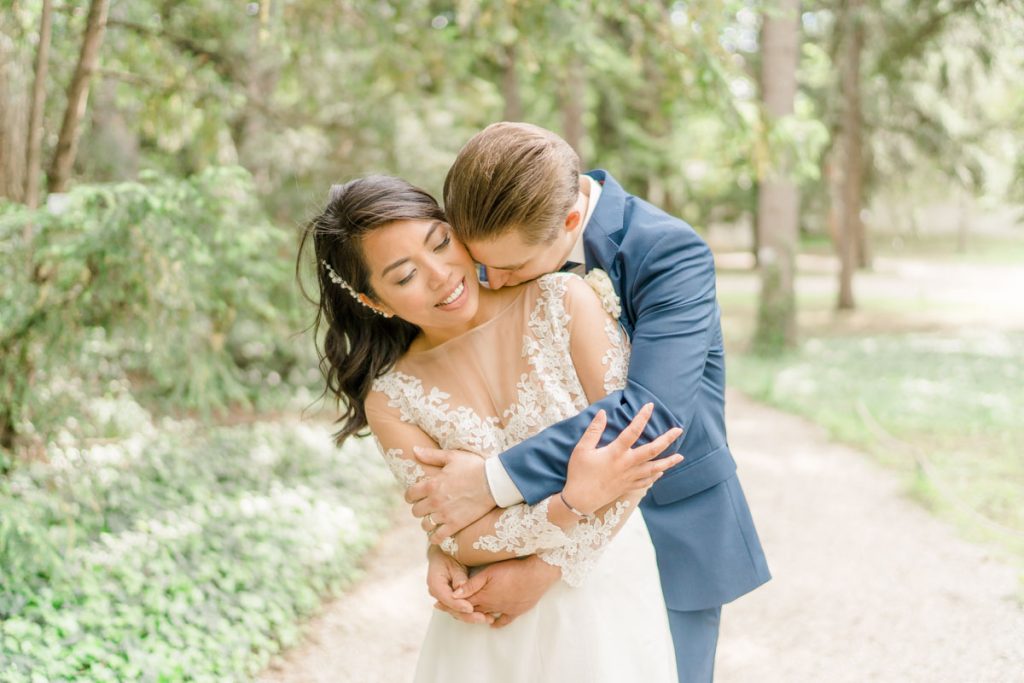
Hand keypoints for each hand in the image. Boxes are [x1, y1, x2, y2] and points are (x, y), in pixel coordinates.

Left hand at [406, 448, 494, 541]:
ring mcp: (444, 515)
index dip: (412, 496)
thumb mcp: (452, 456)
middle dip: (420, 508)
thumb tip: (414, 450)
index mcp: (431, 484)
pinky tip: (439, 532)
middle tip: (428, 506)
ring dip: (428, 522)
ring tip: (435, 518)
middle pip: (416, 511)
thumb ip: (431, 456)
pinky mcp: (455, 525)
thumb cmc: (474, 466)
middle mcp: (434, 501)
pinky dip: (436, 537)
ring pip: (425, 524)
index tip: (417, 496)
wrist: (494, 482)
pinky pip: (437, 537)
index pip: (410, 495)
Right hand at [425, 545, 493, 624]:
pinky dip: (470, 612)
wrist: (443, 554)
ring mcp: (443, 598)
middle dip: (468, 615)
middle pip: (452, 609)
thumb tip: (462, 588)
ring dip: (471, 617)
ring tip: (487, 619)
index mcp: (435, 584)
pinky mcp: (450, 599)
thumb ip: (458, 577)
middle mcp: (437, 594)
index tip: (471, 609)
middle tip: (483, 618)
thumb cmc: (448, 555)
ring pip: (456, 611)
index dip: (459, 605)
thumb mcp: (454, 563)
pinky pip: (459, 608)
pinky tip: (483, 615)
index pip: (447, 599)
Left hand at [456, 555, 561, 627]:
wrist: (536, 575)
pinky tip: (492, 624)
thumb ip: (472, 584)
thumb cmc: (513, 570)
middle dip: (459, 611)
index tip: (438, 605)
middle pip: (472, 611)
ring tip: (468, 615)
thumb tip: (455, 593)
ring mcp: (504, 609)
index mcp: (483, 596)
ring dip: (476, 617)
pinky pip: (504, 620)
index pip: (462, 603)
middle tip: (449, 610)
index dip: (449, 604)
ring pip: (485, 616)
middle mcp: (492, 606)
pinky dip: (496, 623)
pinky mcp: (516, 610)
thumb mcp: (489, 573)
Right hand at [561, 404, 683, 514]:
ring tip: (680, 457)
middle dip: (667, 439)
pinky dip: (655, 476)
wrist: (579, 500)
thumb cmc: (579, 473)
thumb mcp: (582, 449)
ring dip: (668, 462)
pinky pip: (646, 482)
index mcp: (615, 452)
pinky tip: (661, 472)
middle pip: (652, 450)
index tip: (650, 406)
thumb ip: (594, 430)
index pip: (633, 431)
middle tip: (679, 430)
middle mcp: (626, 464)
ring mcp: (629, 477)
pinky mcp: (627, 487)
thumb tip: (603, 413)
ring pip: (654, 468)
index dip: (642, 417)